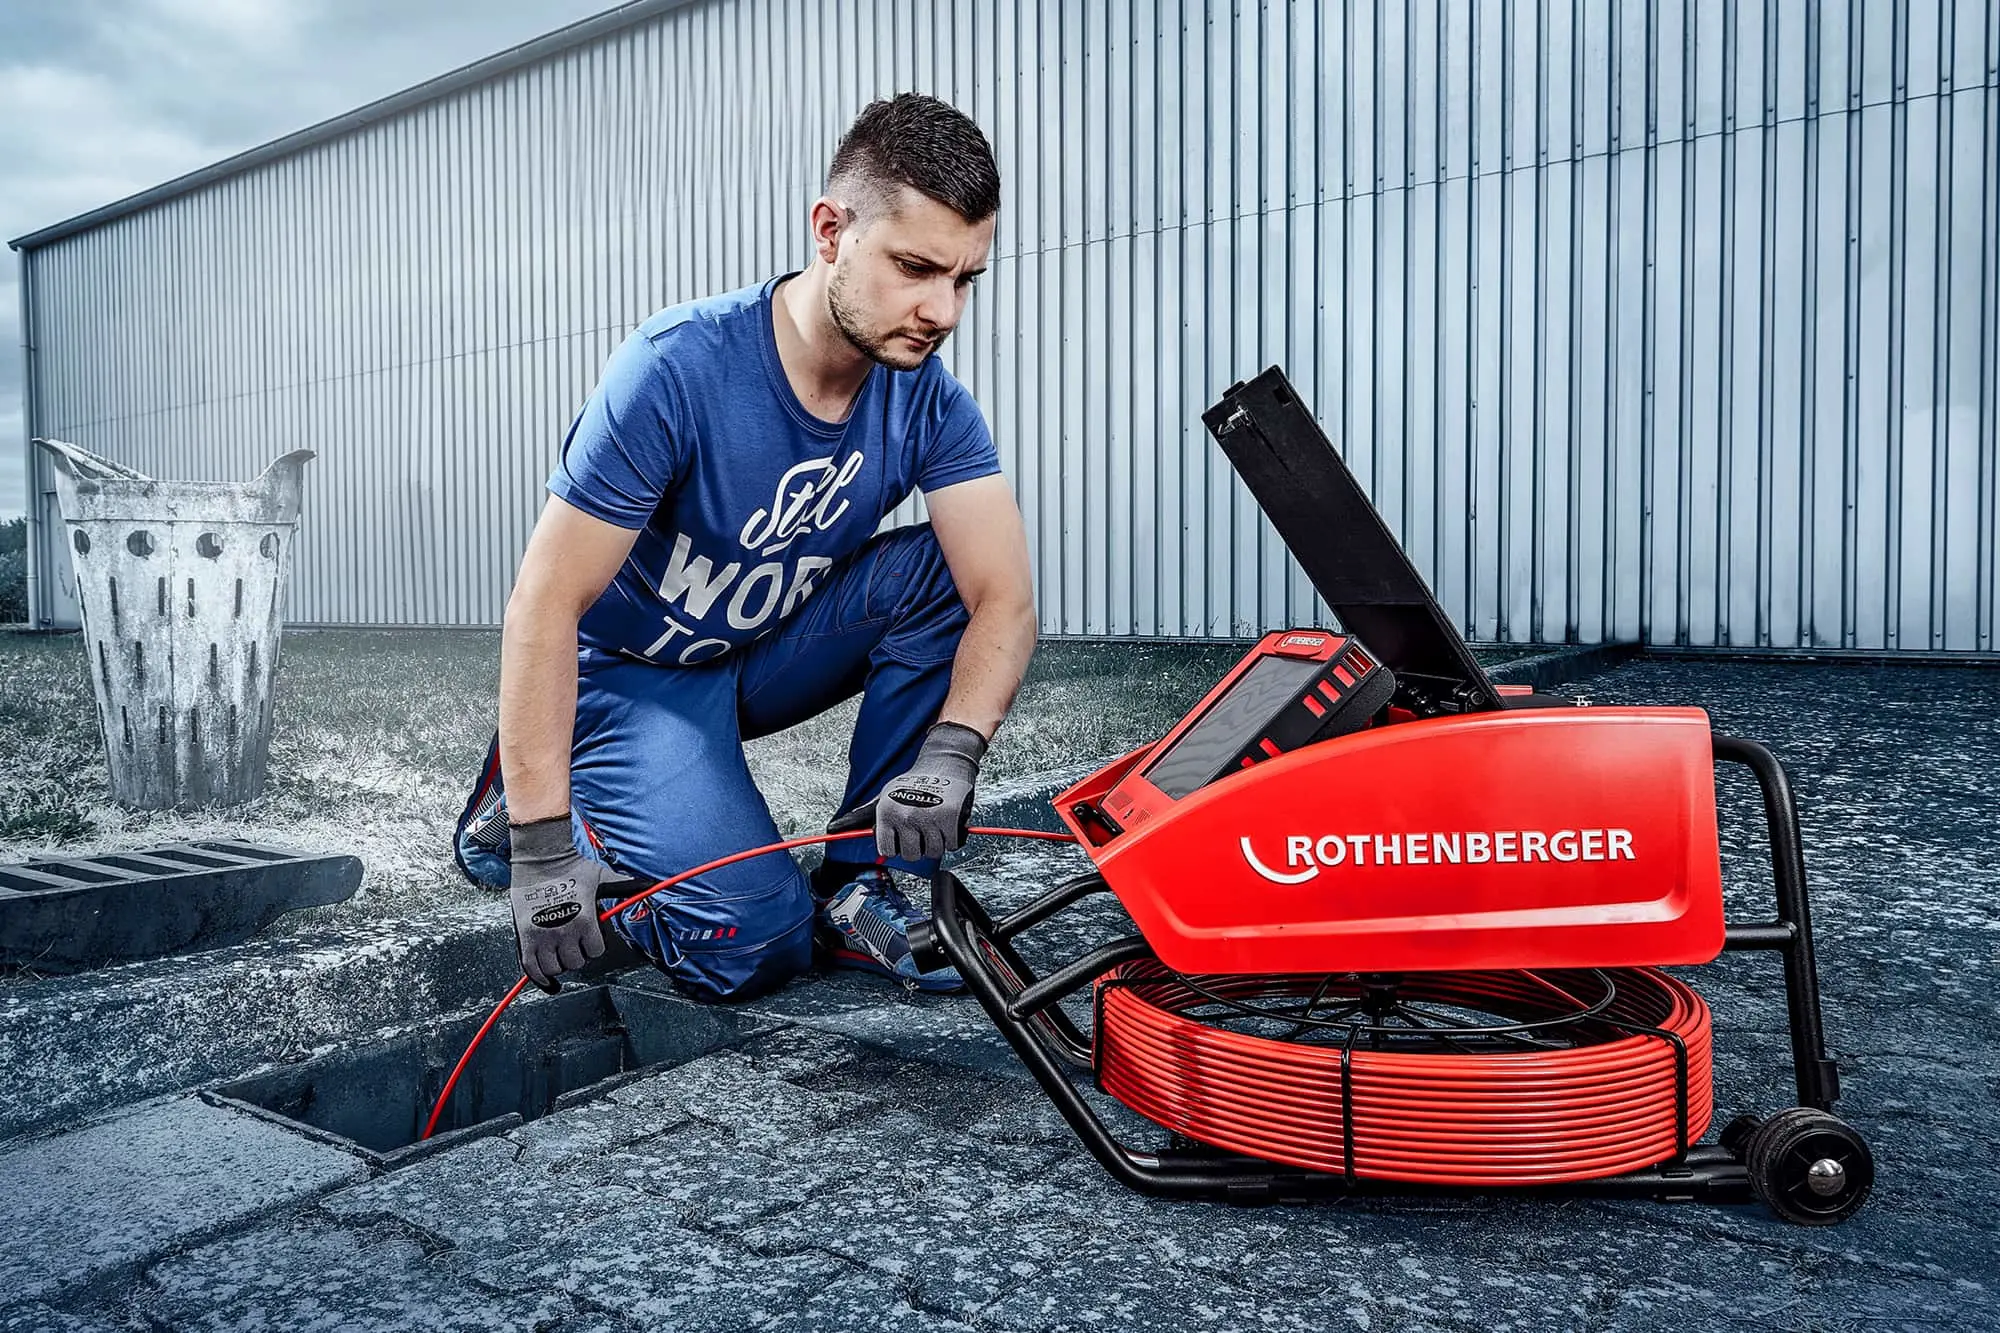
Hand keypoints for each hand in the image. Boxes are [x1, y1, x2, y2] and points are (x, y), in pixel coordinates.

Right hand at [507, 814, 607, 992]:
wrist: (541, 857)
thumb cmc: (571, 866)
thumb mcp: (602, 877)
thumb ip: (624, 886)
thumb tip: (647, 884)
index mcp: (586, 920)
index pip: (596, 952)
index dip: (593, 946)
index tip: (589, 940)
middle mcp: (565, 931)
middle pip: (575, 962)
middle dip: (576, 954)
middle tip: (572, 943)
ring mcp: (543, 935)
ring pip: (554, 967)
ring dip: (558, 963)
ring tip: (558, 951)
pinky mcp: (525, 936)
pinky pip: (531, 967)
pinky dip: (538, 977)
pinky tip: (545, 980)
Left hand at [876, 722, 987, 862]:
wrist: (943, 763)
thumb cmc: (912, 782)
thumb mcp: (884, 795)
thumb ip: (862, 815)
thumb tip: (835, 827)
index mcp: (886, 813)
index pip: (887, 851)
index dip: (897, 847)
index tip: (902, 838)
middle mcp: (905, 816)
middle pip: (912, 855)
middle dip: (918, 846)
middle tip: (922, 829)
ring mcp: (928, 817)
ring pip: (933, 852)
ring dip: (937, 842)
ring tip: (934, 824)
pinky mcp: (949, 817)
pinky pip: (951, 844)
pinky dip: (953, 837)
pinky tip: (947, 823)